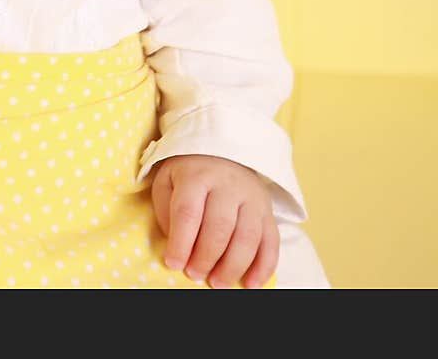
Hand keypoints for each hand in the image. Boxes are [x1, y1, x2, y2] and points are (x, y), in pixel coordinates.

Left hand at [150, 154, 278, 288]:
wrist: (221, 152)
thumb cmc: (189, 175)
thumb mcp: (168, 182)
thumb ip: (166, 212)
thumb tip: (177, 248)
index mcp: (197, 176)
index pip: (188, 212)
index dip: (180, 242)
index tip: (173, 264)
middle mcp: (227, 185)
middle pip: (220, 226)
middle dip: (206, 257)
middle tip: (194, 275)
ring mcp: (252, 197)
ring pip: (247, 236)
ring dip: (233, 266)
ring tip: (217, 283)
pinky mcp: (268, 211)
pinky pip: (271, 242)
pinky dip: (263, 267)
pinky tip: (251, 285)